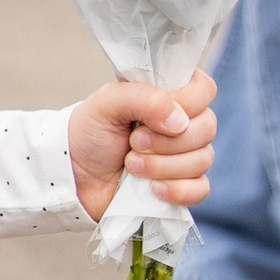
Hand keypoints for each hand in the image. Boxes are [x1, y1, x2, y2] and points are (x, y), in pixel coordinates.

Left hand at [67, 70, 217, 220]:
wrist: (72, 175)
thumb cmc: (90, 133)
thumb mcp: (108, 103)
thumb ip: (144, 98)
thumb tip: (179, 121)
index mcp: (170, 96)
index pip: (204, 89)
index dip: (186, 103)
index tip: (151, 115)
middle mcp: (183, 125)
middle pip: (207, 128)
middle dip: (166, 141)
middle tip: (132, 142)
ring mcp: (185, 158)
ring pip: (202, 160)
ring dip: (162, 166)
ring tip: (130, 165)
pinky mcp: (182, 187)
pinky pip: (200, 190)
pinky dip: (177, 190)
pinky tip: (152, 189)